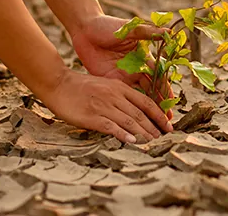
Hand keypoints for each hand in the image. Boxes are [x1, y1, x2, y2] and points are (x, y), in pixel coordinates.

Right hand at [40, 70, 172, 142]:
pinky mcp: (92, 116)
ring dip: (143, 134)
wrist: (58, 84)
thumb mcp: (105, 85)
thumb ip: (120, 95)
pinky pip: (111, 126)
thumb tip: (136, 111)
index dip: (159, 115)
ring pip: (129, 121)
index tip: (169, 126)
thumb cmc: (81, 86)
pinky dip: (123, 134)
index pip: (146, 102)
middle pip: (140, 114)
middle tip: (163, 138)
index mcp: (119, 87)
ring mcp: (104, 106)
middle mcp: (115, 96)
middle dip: (154, 128)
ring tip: (152, 143)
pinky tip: (132, 142)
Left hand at [70, 15, 174, 115]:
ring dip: (145, 111)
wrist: (85, 29)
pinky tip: (132, 120)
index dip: (165, 89)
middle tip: (166, 122)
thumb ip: (147, 32)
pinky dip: (127, 108)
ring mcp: (123, 76)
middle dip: (159, 105)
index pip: (157, 76)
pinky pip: (121, 96)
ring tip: (153, 125)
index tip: (171, 102)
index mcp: (143, 57)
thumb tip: (169, 32)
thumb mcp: (128, 28)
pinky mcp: (110, 80)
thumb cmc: (108, 25)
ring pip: (137, 96)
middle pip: (150, 90)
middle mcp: (135, 69)